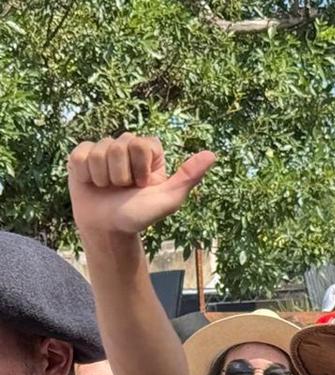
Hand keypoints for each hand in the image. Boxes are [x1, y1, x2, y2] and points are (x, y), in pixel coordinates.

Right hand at [67, 133, 215, 237]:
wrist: (109, 229)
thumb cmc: (140, 214)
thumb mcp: (168, 198)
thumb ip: (189, 176)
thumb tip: (212, 154)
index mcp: (149, 152)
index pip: (142, 144)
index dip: (140, 168)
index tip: (142, 185)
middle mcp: (127, 146)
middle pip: (119, 145)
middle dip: (121, 174)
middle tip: (124, 189)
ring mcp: (103, 149)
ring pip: (99, 151)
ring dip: (103, 177)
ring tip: (108, 188)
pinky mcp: (81, 155)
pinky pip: (80, 155)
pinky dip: (85, 175)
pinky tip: (92, 183)